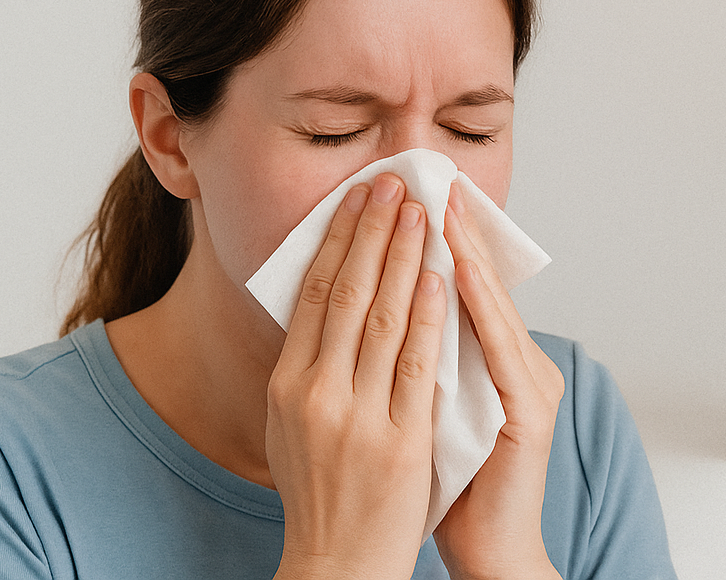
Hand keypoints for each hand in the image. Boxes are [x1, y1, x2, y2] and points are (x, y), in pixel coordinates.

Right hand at [266, 175, 445, 579]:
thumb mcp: (295, 424)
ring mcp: (357, 417)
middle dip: (373, 231)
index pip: (313, 294)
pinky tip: (439, 278)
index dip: (339, 239)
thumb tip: (322, 303)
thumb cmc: (321, 493)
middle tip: (393, 183)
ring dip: (404, 257)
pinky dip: (428, 315)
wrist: (338, 565)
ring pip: (383, 319)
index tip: (359, 197)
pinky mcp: (399, 439)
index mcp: (286, 386)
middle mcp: (314, 394)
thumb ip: (310, 367)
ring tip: (420, 211)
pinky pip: (417, 364)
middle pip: (346, 293)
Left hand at [433, 194, 565, 579]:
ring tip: (441, 206)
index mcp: (493, 361)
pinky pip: (500, 347)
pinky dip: (479, 304)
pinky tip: (459, 270)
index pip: (463, 286)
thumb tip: (382, 307)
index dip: (440, 239)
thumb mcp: (430, 405)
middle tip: (428, 178)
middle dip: (451, 228)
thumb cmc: (455, 483)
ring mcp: (529, 383)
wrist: (489, 549)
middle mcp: (518, 362)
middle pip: (481, 283)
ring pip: (492, 304)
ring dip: (465, 249)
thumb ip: (421, 357)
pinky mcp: (529, 410)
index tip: (409, 195)